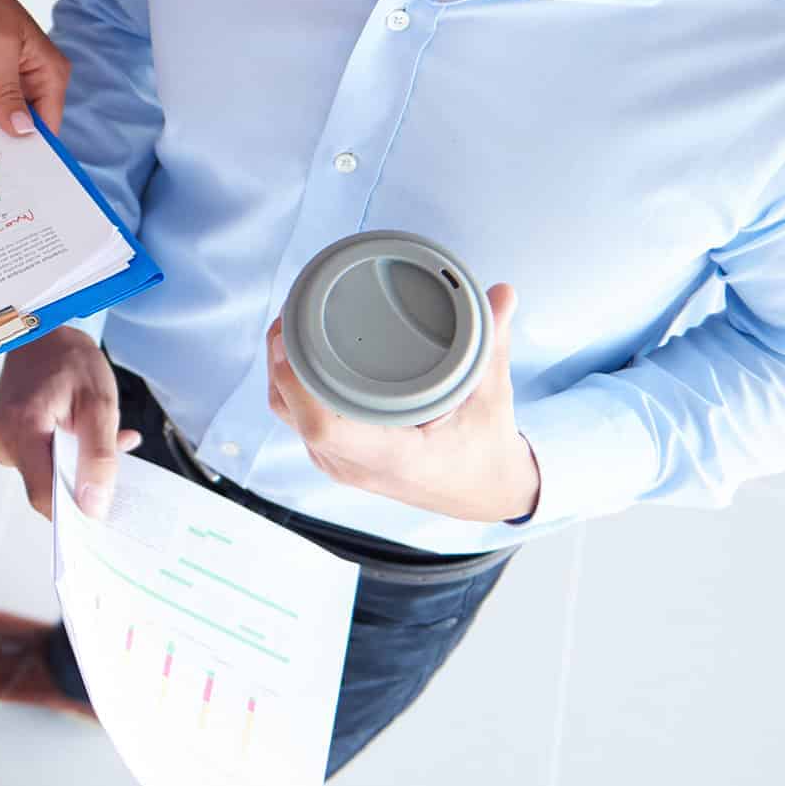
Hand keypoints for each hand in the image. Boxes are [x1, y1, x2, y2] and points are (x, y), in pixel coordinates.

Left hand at [0, 0, 69, 138]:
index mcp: (50, 73)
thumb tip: (22, 131)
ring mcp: (15, 77)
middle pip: (27, 125)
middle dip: (6, 143)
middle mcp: (38, 78)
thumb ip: (7, 89)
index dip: (31, 151)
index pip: (48, 126)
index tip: (7, 173)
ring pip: (6, 115)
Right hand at [0, 325, 141, 519]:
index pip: (43, 494)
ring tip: (91, 432)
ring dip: (73, 464)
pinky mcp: (4, 437)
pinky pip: (36, 462)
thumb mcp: (99, 405)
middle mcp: (2, 437)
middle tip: (109, 453)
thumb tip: (94, 504)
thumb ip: (99, 457)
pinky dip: (61, 454)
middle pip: (44, 488)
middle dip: (80, 480)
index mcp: (22, 427)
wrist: (43, 332)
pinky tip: (75, 433)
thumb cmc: (69, 360)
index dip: (75, 510)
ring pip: (43, 475)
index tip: (102, 510)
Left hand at [266, 283, 540, 521]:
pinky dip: (290, 385)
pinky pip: (296, 419)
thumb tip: (503, 292)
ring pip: (288, 414)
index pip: (325, 426)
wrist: (483, 493)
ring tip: (291, 324)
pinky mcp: (335, 457)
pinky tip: (296, 355)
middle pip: (292, 411)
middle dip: (282, 359)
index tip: (292, 339)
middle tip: (293, 311)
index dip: (297, 382)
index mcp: (392, 457)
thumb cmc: (486, 450)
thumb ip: (493, 344)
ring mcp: (340, 464)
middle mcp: (356, 465)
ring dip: (281, 370)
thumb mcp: (493, 398)